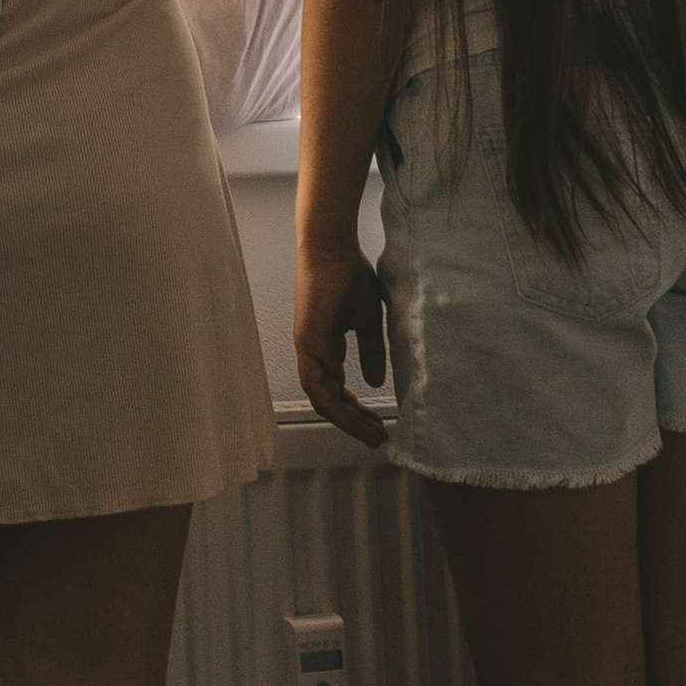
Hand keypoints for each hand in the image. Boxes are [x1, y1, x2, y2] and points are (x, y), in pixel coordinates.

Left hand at [294, 235, 390, 447]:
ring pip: (321, 398)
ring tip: (372, 435)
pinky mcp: (306, 339)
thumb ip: (370, 351)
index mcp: (326, 348)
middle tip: (378, 440)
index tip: (379, 426)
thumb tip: (374, 383)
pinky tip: (356, 413)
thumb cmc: (350, 275)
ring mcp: (307, 347)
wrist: (335, 246)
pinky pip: (316, 382)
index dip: (356, 412)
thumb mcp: (368, 320)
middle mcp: (313, 352)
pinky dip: (333, 402)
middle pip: (329, 401)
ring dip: (346, 419)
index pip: (337, 390)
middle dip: (354, 423)